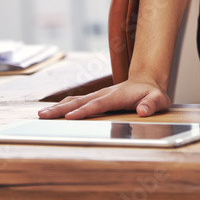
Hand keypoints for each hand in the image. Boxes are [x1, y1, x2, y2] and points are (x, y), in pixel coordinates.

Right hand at [38, 78, 171, 119]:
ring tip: (41, 115)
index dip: (84, 111)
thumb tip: (143, 111)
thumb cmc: (152, 94)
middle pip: (79, 102)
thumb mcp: (158, 99)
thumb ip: (152, 104)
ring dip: (58, 107)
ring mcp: (98, 95)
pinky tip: (52, 112)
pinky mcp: (95, 98)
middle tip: (43, 116)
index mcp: (116, 96)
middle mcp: (104, 94)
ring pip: (75, 100)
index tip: (69, 117)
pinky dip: (63, 106)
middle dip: (61, 109)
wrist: (147, 82)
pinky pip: (76, 102)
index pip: (97, 105)